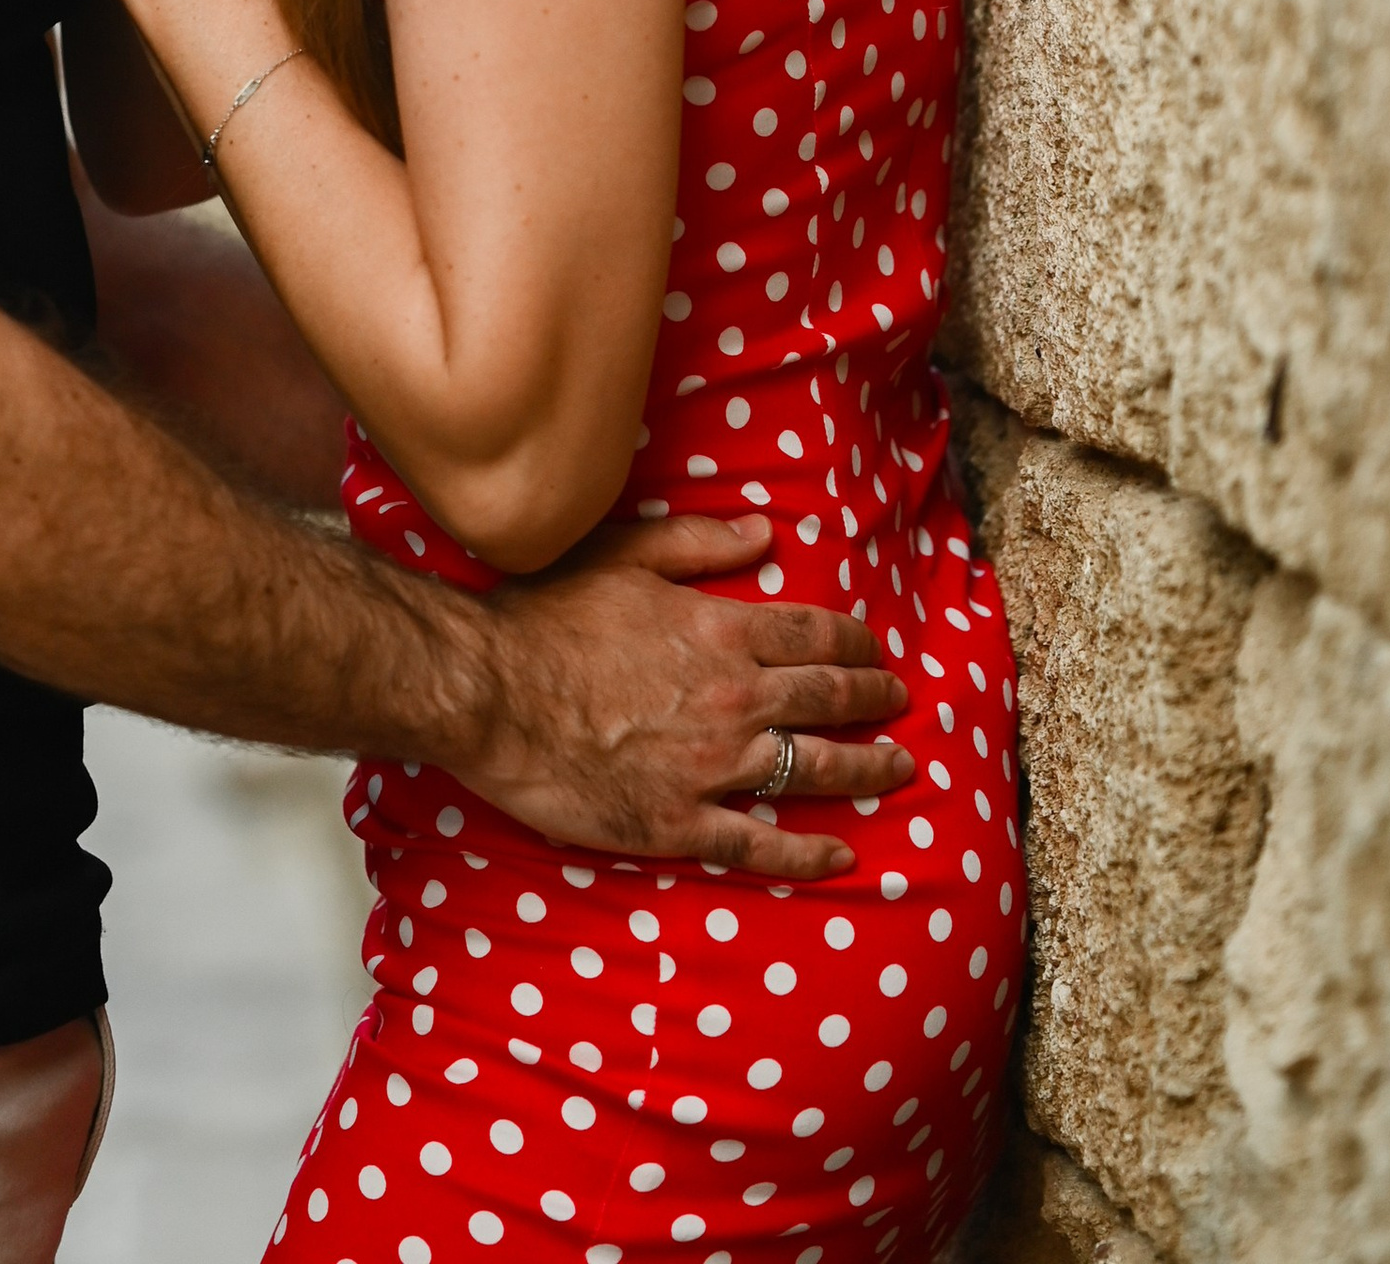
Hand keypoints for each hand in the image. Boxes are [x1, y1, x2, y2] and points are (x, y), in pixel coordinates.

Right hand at [455, 512, 914, 877]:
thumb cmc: (547, 618)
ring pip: (812, 771)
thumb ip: (700, 543)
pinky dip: (809, 854)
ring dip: (866, 769)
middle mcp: (732, 700)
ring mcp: (711, 768)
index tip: (875, 648)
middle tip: (901, 702)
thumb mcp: (623, 554)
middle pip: (828, 700)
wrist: (489, 692)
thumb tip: (765, 532)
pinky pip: (761, 844)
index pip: (813, 634)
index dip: (855, 641)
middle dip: (874, 699)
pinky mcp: (680, 824)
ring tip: (898, 767)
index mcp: (719, 632)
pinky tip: (842, 857)